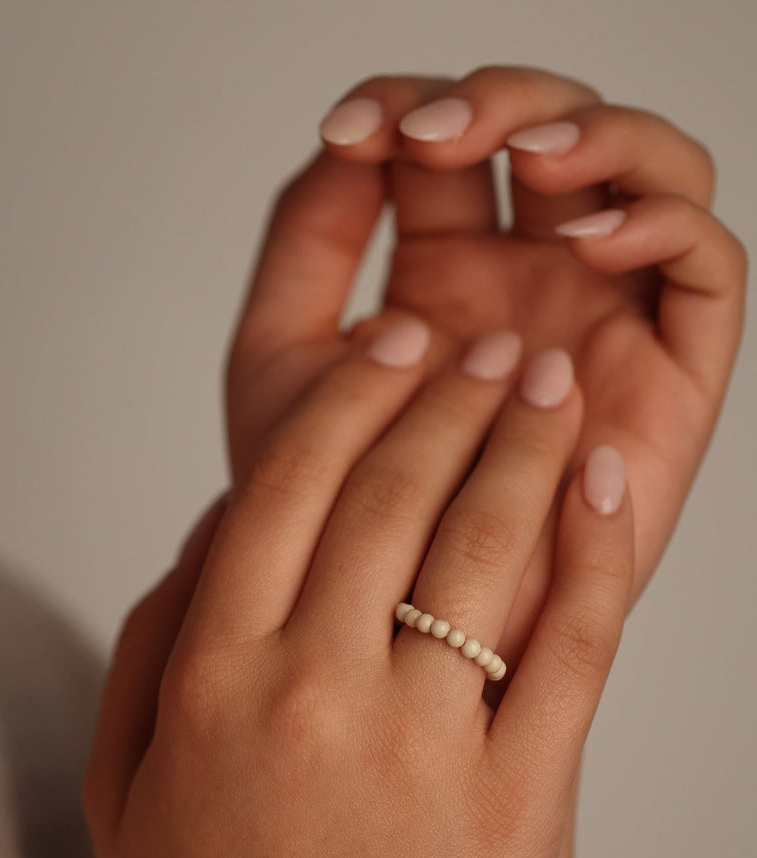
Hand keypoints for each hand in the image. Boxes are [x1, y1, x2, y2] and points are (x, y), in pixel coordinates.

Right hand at [84, 337, 633, 857]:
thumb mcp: (118, 776)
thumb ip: (154, 632)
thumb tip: (216, 519)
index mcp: (214, 675)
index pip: (286, 488)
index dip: (348, 396)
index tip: (392, 344)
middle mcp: (313, 690)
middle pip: (391, 496)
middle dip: (445, 394)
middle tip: (481, 344)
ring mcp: (420, 746)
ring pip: (481, 550)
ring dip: (519, 444)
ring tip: (543, 383)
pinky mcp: (515, 803)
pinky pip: (567, 649)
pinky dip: (591, 553)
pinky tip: (598, 482)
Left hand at [226, 65, 744, 669]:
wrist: (379, 624)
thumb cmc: (321, 503)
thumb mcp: (281, 359)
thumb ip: (305, 246)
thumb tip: (349, 136)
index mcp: (438, 269)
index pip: (449, 141)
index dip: (406, 107)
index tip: (349, 134)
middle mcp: (526, 282)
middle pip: (551, 132)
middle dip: (498, 105)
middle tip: (432, 137)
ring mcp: (598, 318)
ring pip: (644, 173)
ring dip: (591, 138)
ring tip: (524, 163)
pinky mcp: (664, 374)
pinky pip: (704, 267)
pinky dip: (661, 221)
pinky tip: (585, 236)